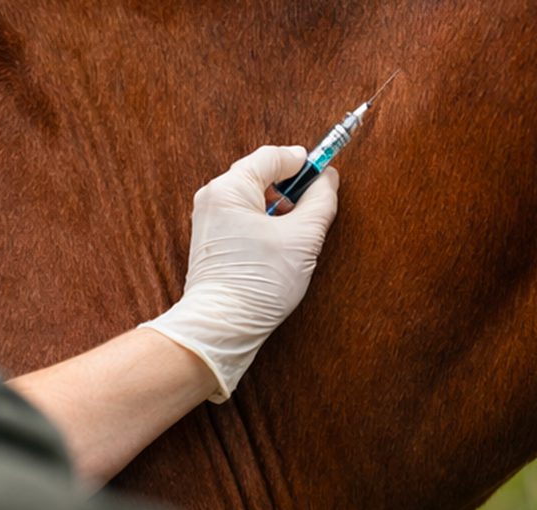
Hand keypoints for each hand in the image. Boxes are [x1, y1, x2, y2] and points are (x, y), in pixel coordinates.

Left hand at [141, 145, 338, 401]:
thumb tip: (328, 178)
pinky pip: (243, 218)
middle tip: (312, 211)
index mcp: (230, 188)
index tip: (325, 173)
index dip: (303, 161)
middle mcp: (213, 198)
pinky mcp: (212, 241)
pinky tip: (277, 250)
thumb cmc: (260, 282)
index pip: (272, 157)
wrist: (221, 326)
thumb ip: (321, 201)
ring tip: (295, 237)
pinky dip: (265, 224)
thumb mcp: (303, 238)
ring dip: (279, 209)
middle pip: (261, 176)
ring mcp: (209, 220)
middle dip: (291, 190)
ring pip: (253, 198)